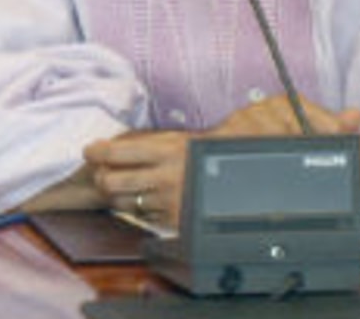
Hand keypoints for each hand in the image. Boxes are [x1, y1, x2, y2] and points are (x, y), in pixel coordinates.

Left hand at [85, 96, 359, 225]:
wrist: (267, 185)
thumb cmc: (240, 154)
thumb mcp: (211, 138)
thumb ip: (177, 138)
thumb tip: (174, 134)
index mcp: (170, 148)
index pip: (115, 151)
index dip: (98, 153)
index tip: (91, 151)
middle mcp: (166, 176)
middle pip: (110, 182)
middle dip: (103, 179)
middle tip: (105, 174)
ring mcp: (172, 202)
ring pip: (124, 204)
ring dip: (120, 198)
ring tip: (125, 190)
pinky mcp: (180, 224)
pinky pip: (146, 221)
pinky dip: (141, 214)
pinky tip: (147, 205)